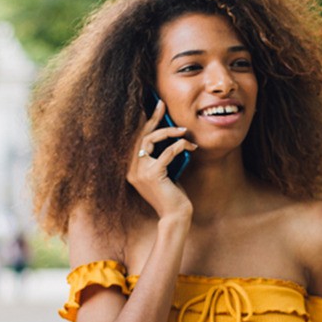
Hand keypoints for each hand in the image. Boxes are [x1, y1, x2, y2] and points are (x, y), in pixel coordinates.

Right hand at [126, 100, 196, 217]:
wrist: (175, 216)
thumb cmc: (173, 194)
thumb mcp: (164, 172)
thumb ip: (161, 157)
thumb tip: (170, 134)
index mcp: (132, 169)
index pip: (136, 139)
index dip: (145, 122)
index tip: (154, 107)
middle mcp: (132, 169)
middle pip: (140, 136)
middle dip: (152, 118)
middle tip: (163, 105)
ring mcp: (140, 172)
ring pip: (149, 141)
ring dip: (169, 132)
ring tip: (184, 131)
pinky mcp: (153, 175)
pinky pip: (167, 152)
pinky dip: (179, 146)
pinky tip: (190, 145)